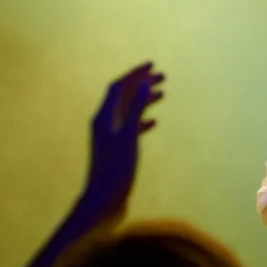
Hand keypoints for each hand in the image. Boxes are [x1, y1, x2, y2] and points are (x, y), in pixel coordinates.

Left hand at [77, 62, 165, 220]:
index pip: (118, 87)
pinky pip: (130, 128)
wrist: (103, 200)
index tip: (153, 65)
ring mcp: (109, 137)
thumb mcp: (128, 137)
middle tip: (163, 77)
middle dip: (141, 84)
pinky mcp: (116, 150)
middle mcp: (104, 123)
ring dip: (143, 100)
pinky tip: (154, 122)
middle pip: (123, 96)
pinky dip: (142, 120)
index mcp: (104, 117)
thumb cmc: (116, 169)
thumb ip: (136, 109)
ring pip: (128, 111)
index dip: (134, 74)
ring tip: (162, 93)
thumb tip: (144, 83)